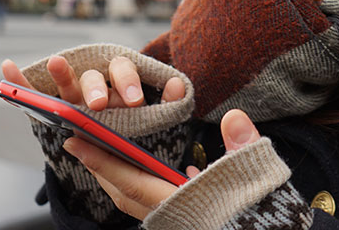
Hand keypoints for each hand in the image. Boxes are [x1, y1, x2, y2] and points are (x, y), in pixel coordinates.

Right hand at [1, 56, 185, 110]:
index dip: (128, 83)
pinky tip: (8, 67)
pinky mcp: (52, 108)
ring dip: (60, 72)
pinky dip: (20, 81)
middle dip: (96, 87)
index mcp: (121, 84)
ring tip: (55, 62)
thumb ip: (166, 101)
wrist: (119, 148)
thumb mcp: (155, 117)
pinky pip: (34, 94)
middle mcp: (96, 86)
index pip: (124, 73)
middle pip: (93, 78)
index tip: (134, 101)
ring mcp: (73, 96)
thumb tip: (177, 85)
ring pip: (66, 83)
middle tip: (100, 104)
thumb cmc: (137, 125)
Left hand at [63, 109, 260, 220]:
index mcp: (182, 206)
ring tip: (100, 153)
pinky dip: (137, 186)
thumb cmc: (263, 213)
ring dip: (113, 176)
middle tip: (78, 141)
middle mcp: (172, 217)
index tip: (76, 143)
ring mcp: (176, 222)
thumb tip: (234, 118)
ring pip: (133, 200)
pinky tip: (143, 170)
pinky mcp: (184, 221)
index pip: (133, 181)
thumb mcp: (256, 175)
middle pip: (124, 193)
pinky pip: (150, 203)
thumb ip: (242, 147)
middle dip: (99, 167)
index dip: (103, 162)